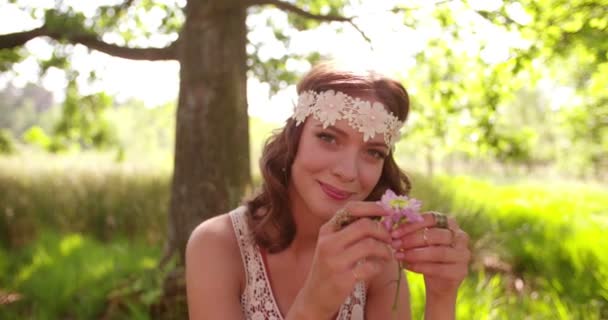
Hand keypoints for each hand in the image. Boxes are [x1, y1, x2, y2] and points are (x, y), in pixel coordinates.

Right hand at [292, 202, 392, 317]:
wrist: (314, 297)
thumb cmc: (329, 268)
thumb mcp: (331, 245)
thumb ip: (348, 231)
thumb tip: (379, 218)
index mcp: (326, 230)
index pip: (351, 209)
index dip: (372, 207)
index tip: (387, 212)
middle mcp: (328, 243)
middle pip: (364, 226)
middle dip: (382, 231)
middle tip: (389, 239)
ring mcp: (335, 261)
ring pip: (370, 245)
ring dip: (385, 250)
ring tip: (387, 255)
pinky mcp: (343, 279)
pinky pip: (371, 266)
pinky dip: (380, 266)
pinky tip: (378, 267)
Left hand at [390, 212, 470, 297]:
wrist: (438, 282)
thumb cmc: (426, 255)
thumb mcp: (418, 240)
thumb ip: (409, 230)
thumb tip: (387, 224)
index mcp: (450, 222)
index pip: (431, 218)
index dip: (411, 225)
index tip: (394, 232)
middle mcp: (460, 236)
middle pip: (435, 235)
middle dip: (412, 240)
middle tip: (394, 244)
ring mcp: (463, 254)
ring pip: (438, 252)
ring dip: (415, 254)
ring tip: (398, 256)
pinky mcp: (461, 271)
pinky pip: (439, 269)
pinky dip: (420, 267)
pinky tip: (406, 266)